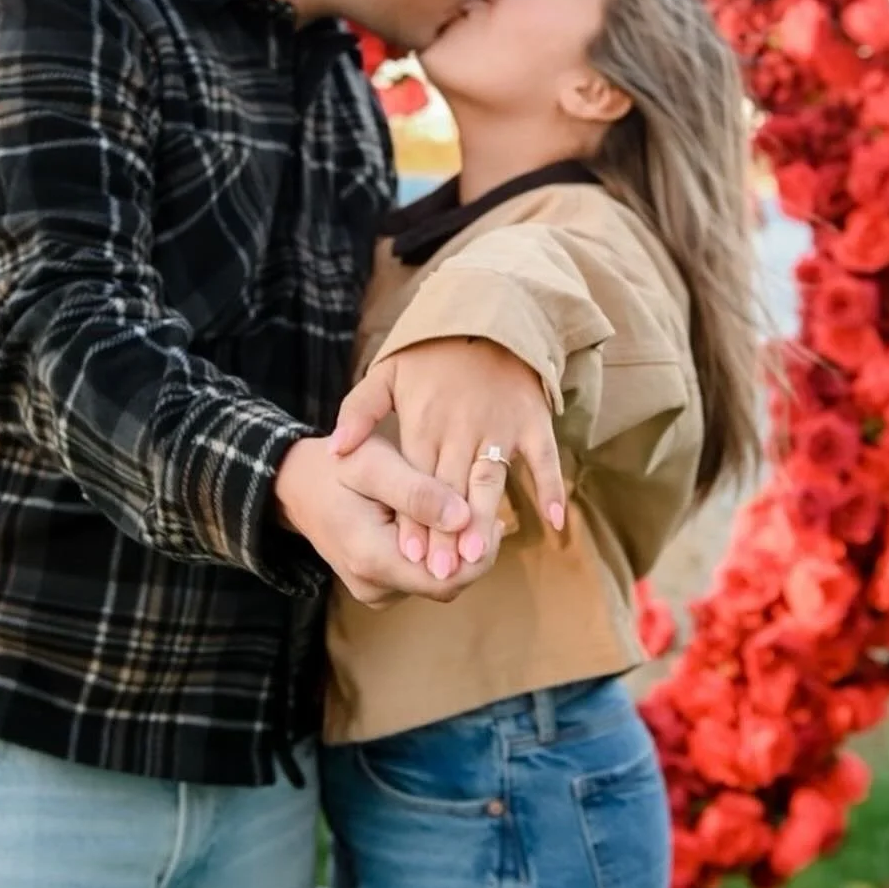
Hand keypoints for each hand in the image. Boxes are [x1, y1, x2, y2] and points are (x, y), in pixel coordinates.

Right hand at [274, 434, 499, 607]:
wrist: (296, 485)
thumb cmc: (336, 466)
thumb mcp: (374, 465)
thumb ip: (417, 492)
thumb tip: (463, 518)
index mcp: (372, 559)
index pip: (448, 578)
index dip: (478, 554)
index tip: (491, 517)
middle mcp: (374, 586)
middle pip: (447, 584)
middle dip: (471, 552)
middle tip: (485, 511)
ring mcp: (375, 591)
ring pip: (437, 582)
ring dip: (456, 552)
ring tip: (463, 512)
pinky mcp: (379, 587)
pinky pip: (421, 578)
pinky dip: (437, 554)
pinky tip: (440, 523)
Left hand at [330, 338, 565, 578]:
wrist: (486, 314)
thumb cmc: (431, 353)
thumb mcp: (386, 373)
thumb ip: (359, 412)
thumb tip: (334, 450)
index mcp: (424, 423)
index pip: (415, 481)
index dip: (413, 520)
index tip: (408, 558)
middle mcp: (461, 429)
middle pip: (450, 490)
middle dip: (446, 533)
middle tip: (442, 573)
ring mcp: (499, 426)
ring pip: (490, 480)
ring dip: (486, 519)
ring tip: (481, 557)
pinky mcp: (532, 420)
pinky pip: (544, 457)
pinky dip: (550, 487)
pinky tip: (554, 523)